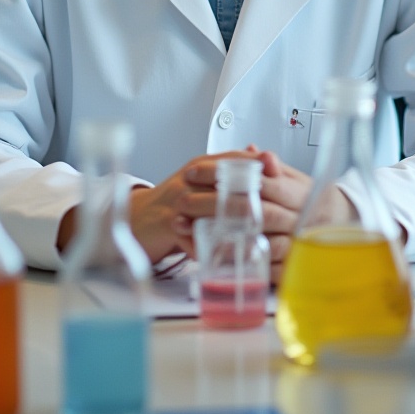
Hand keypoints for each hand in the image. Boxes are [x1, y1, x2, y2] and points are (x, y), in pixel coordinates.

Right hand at [55, 149, 261, 263]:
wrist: (136, 219)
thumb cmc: (175, 203)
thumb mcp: (204, 185)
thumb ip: (233, 176)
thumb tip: (268, 164)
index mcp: (203, 166)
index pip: (233, 157)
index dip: (256, 162)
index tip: (278, 168)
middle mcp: (190, 177)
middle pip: (223, 180)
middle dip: (249, 196)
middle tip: (275, 211)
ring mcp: (177, 199)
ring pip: (209, 208)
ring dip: (231, 224)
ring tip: (255, 238)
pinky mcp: (165, 222)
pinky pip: (190, 234)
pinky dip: (207, 246)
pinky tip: (223, 255)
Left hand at [175, 145, 356, 283]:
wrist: (344, 230)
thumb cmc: (312, 202)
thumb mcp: (296, 179)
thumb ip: (273, 167)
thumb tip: (252, 148)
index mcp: (297, 191)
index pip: (257, 179)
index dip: (224, 175)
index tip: (193, 171)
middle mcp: (297, 217)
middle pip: (252, 209)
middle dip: (212, 205)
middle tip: (181, 200)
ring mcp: (295, 244)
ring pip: (255, 239)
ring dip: (216, 233)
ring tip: (186, 227)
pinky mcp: (292, 268)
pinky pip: (262, 268)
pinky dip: (236, 262)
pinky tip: (211, 256)